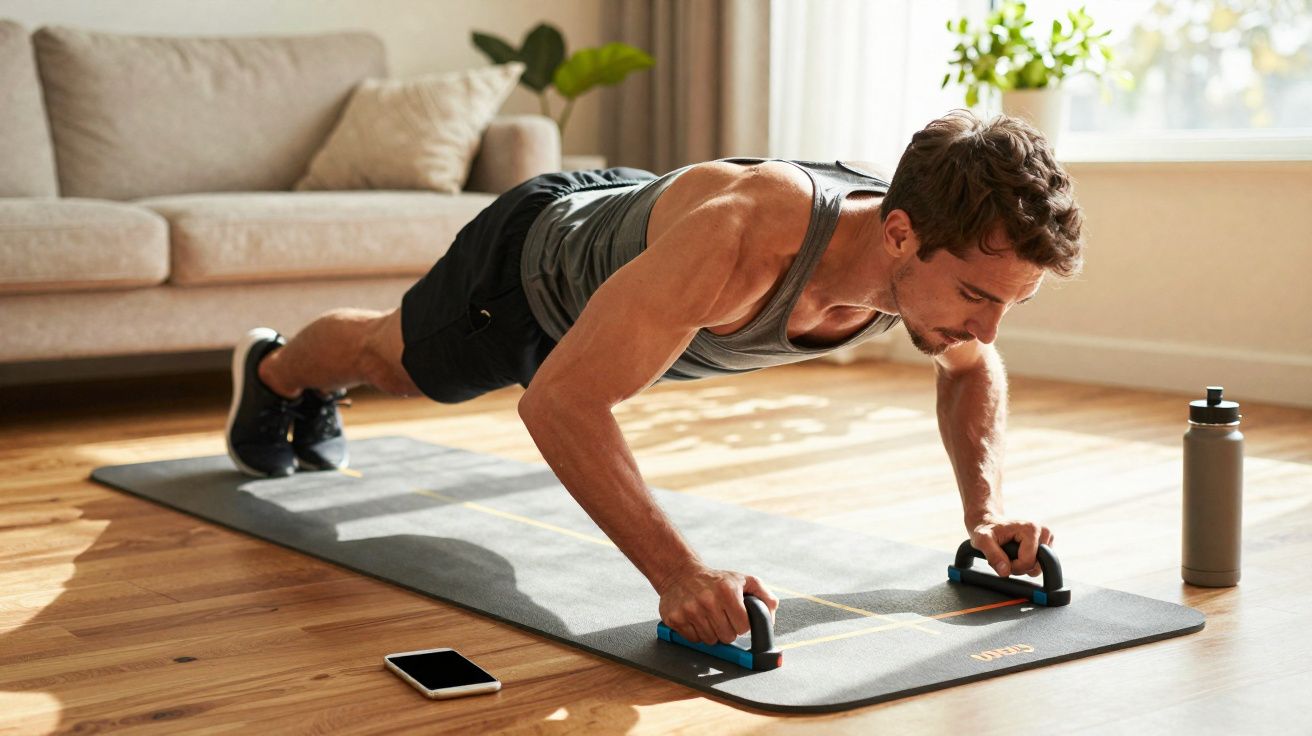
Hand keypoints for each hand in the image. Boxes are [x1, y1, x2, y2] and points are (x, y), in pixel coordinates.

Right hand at [655, 562, 778, 644]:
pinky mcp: (674, 618)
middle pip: (727, 637)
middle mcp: (707, 600)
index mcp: (727, 591)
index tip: (737, 617)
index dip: (742, 624)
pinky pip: (693, 640)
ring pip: (710, 640)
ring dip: (711, 632)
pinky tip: (695, 618)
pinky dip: (696, 633)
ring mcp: (689, 609)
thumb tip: (770, 620)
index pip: (743, 627)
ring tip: (708, 616)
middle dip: (727, 630)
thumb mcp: (744, 580)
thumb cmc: (716, 580)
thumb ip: (764, 597)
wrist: (680, 572)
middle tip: (722, 617)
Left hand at [968, 514, 1054, 577]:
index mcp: (1031, 529)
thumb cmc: (988, 529)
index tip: (1002, 557)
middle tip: (1006, 556)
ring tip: (1011, 555)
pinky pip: (1039, 565)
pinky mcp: (1047, 545)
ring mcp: (1047, 539)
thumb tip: (1005, 571)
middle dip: (1019, 567)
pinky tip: (1018, 554)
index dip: (1013, 566)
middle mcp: (1043, 532)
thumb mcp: (982, 540)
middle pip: (1035, 566)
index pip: (1028, 562)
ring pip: (1038, 567)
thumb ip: (993, 555)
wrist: (990, 523)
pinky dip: (1027, 564)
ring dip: (1023, 567)